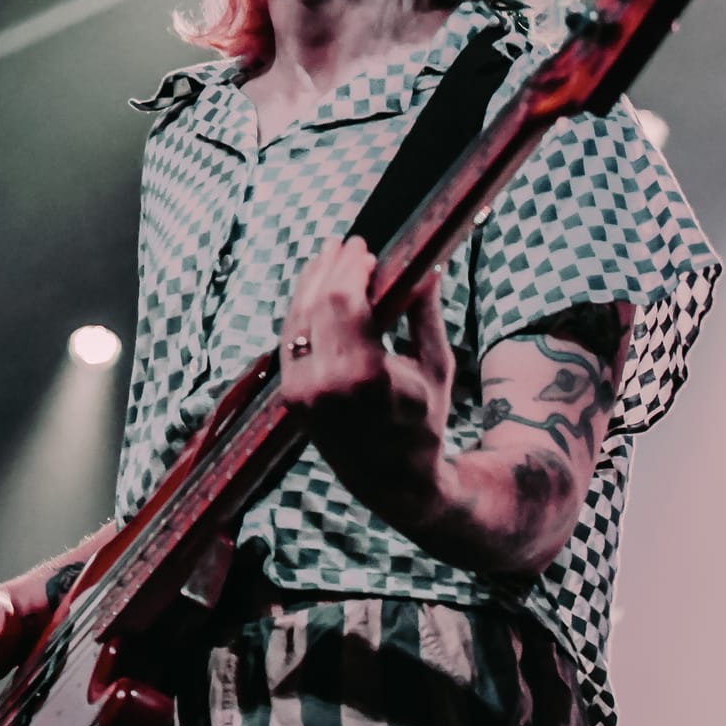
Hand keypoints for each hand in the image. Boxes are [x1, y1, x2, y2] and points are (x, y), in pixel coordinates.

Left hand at [276, 236, 451, 532]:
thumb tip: (426, 264)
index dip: (350, 269)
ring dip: (311, 284)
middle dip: (331, 269)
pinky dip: (301, 310)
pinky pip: (290, 341)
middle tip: (347, 244)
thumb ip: (425, 313)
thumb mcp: (435, 367)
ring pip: (295, 320)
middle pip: (316, 306)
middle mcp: (324, 388)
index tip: (364, 248)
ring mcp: (301, 395)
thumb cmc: (423, 421)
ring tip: (328, 257)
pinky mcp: (290, 397)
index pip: (344, 305)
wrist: (393, 480)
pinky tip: (314, 290)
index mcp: (365, 380)